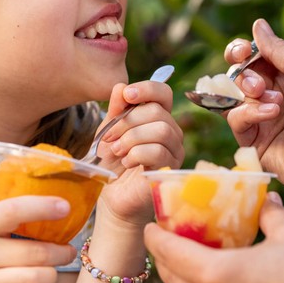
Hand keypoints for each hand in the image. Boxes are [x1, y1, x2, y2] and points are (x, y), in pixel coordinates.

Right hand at [0, 196, 74, 282]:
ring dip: (52, 276)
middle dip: (60, 252)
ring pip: (32, 281)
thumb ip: (4, 219)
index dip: (42, 207)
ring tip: (53, 271)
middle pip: (33, 252)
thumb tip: (53, 209)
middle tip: (68, 251)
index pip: (12, 211)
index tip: (65, 207)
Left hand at [95, 78, 184, 225]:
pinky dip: (135, 154)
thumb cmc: (112, 162)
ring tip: (117, 152)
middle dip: (127, 122)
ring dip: (131, 139)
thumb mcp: (109, 130)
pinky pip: (157, 151)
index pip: (163, 93)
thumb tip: (121, 87)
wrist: (112, 195)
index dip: (146, 89)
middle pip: (157, 111)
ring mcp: (174, 151)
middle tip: (109, 138)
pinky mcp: (170, 169)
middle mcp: (171, 132)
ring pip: (160, 129)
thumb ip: (116, 109)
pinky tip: (126, 163)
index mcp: (158, 118)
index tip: (126, 95)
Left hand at [145, 194, 283, 282]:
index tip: (155, 221)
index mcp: (218, 277)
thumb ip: (266, 215)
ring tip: (202, 257)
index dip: (158, 233)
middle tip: (176, 235)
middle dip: (170, 256)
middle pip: (175, 280)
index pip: (168, 252)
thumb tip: (262, 202)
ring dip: (190, 280)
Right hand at [223, 18, 283, 210]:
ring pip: (235, 98)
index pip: (258, 58)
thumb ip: (280, 50)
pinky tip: (271, 113)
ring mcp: (267, 121)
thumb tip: (258, 25)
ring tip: (270, 98)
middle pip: (242, 76)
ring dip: (247, 91)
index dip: (243, 52)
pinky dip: (248, 113)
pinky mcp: (257, 144)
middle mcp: (278, 97)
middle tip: (259, 83)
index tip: (240, 51)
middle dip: (244, 73)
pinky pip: (238, 121)